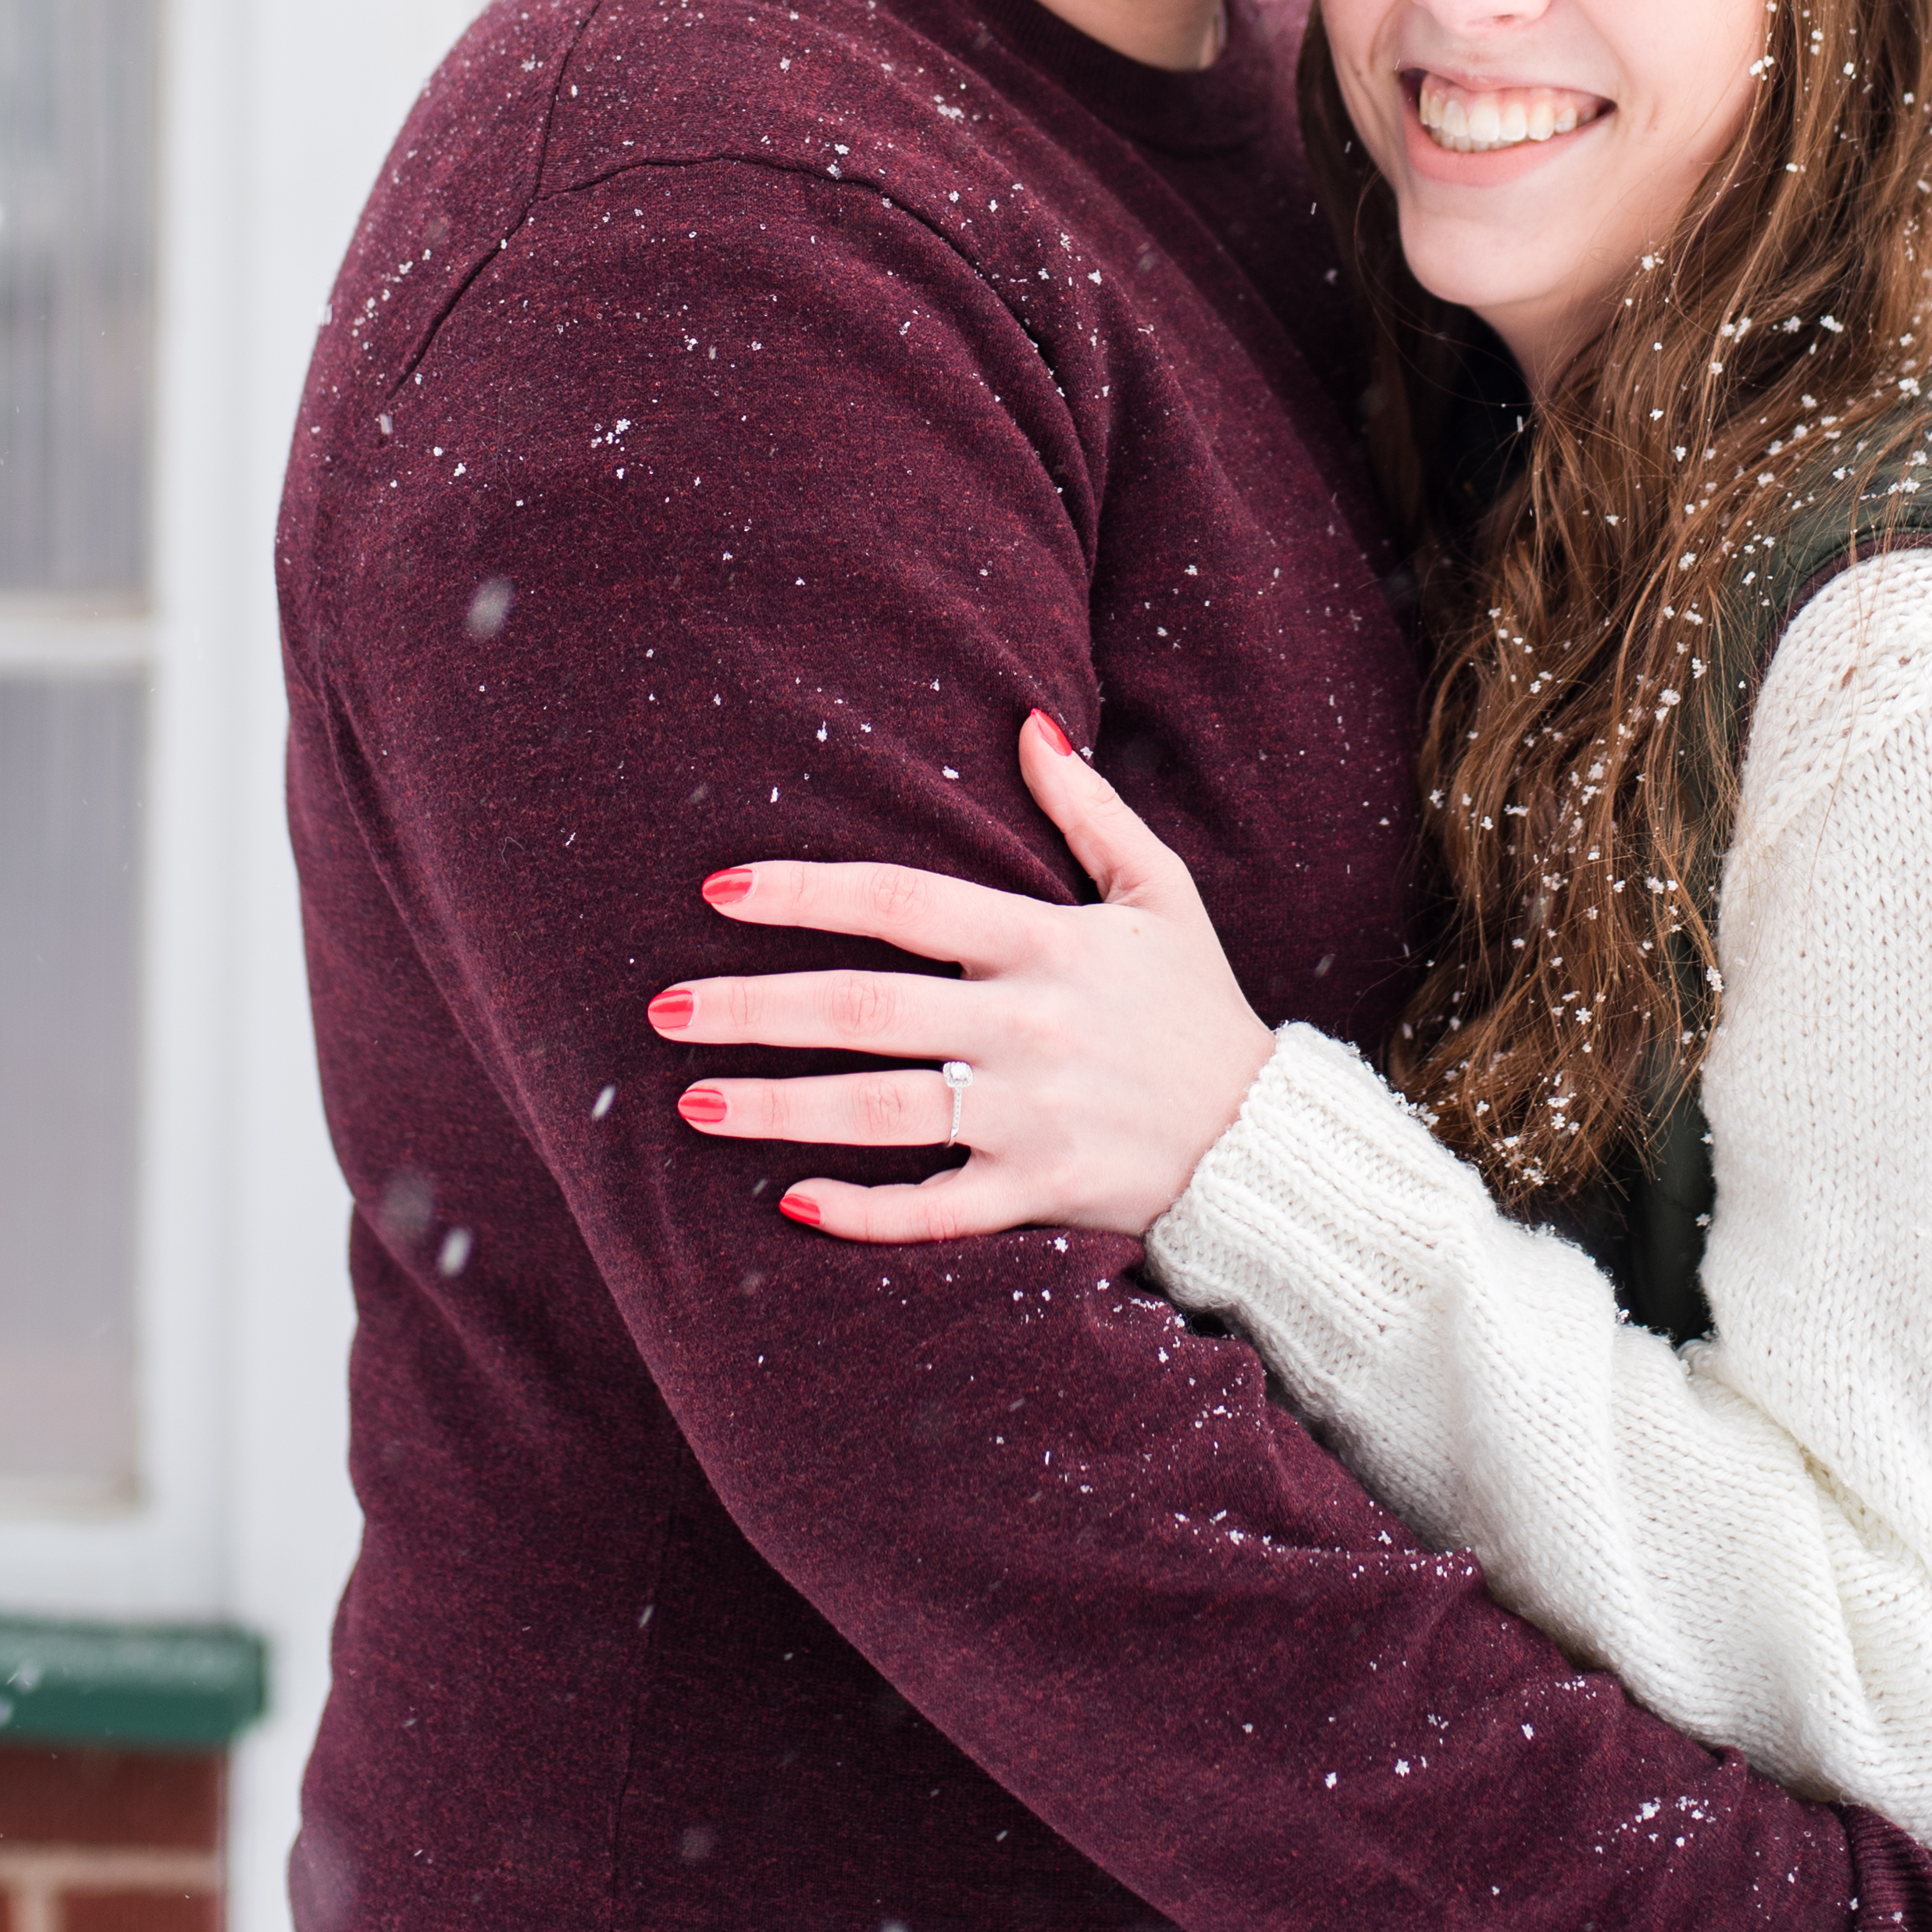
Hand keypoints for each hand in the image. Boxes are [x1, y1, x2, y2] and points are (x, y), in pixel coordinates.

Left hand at [647, 711, 1276, 1239]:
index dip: (807, 892)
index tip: (720, 890)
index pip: (903, 904)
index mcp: (1048, 942)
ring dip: (779, 1108)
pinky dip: (862, 1210)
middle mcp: (1030, 1026)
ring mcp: (1032, 1116)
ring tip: (691, 1102)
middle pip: (866, 1010)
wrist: (1267, 1143)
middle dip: (755, 1008)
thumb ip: (1089, 809)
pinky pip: (934, 1209)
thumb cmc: (1196, 1006)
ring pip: (882, 1111)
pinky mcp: (1039, 1195)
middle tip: (665, 1009)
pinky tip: (790, 1202)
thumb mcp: (1160, 892)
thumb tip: (1027, 721)